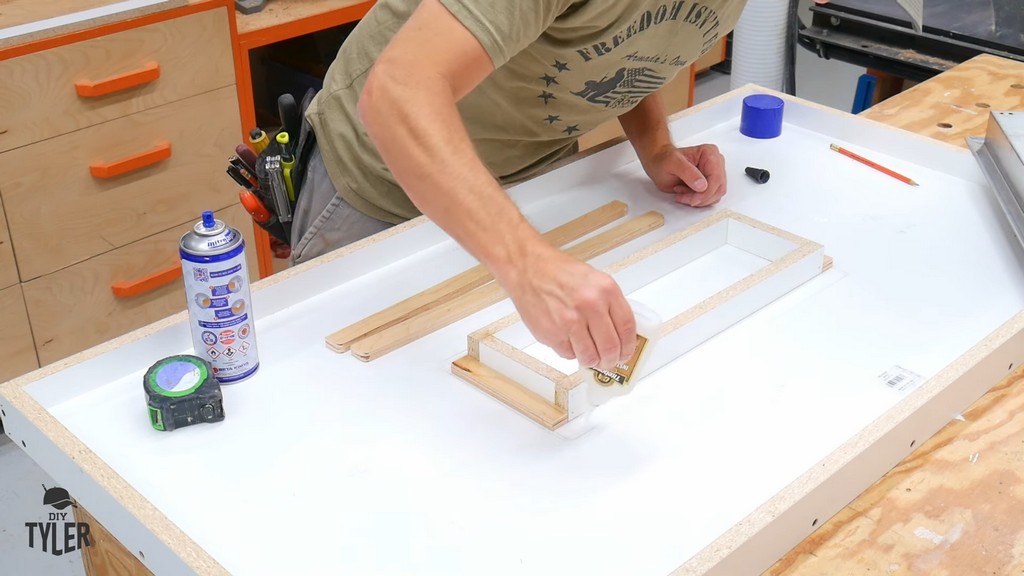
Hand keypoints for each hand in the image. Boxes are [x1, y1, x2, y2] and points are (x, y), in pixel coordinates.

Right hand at [500, 248, 636, 369]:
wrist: (527, 268)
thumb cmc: (558, 271)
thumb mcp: (593, 279)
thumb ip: (608, 304)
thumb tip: (619, 332)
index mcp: (606, 290)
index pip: (627, 327)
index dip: (629, 346)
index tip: (626, 353)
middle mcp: (591, 305)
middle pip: (610, 347)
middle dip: (611, 360)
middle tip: (608, 361)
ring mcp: (570, 321)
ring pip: (590, 357)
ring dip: (591, 360)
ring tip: (588, 356)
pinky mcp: (552, 333)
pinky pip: (568, 354)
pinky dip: (570, 352)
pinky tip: (567, 340)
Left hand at [642, 143, 726, 207]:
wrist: (659, 163)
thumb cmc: (664, 159)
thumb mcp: (672, 163)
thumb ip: (687, 172)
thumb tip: (702, 185)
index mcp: (710, 153)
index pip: (716, 178)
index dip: (706, 193)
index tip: (693, 200)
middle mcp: (716, 163)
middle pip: (718, 188)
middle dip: (701, 198)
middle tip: (683, 197)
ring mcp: (714, 174)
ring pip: (715, 195)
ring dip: (698, 199)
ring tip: (681, 193)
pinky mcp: (710, 184)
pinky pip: (709, 198)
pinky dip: (697, 200)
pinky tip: (684, 193)